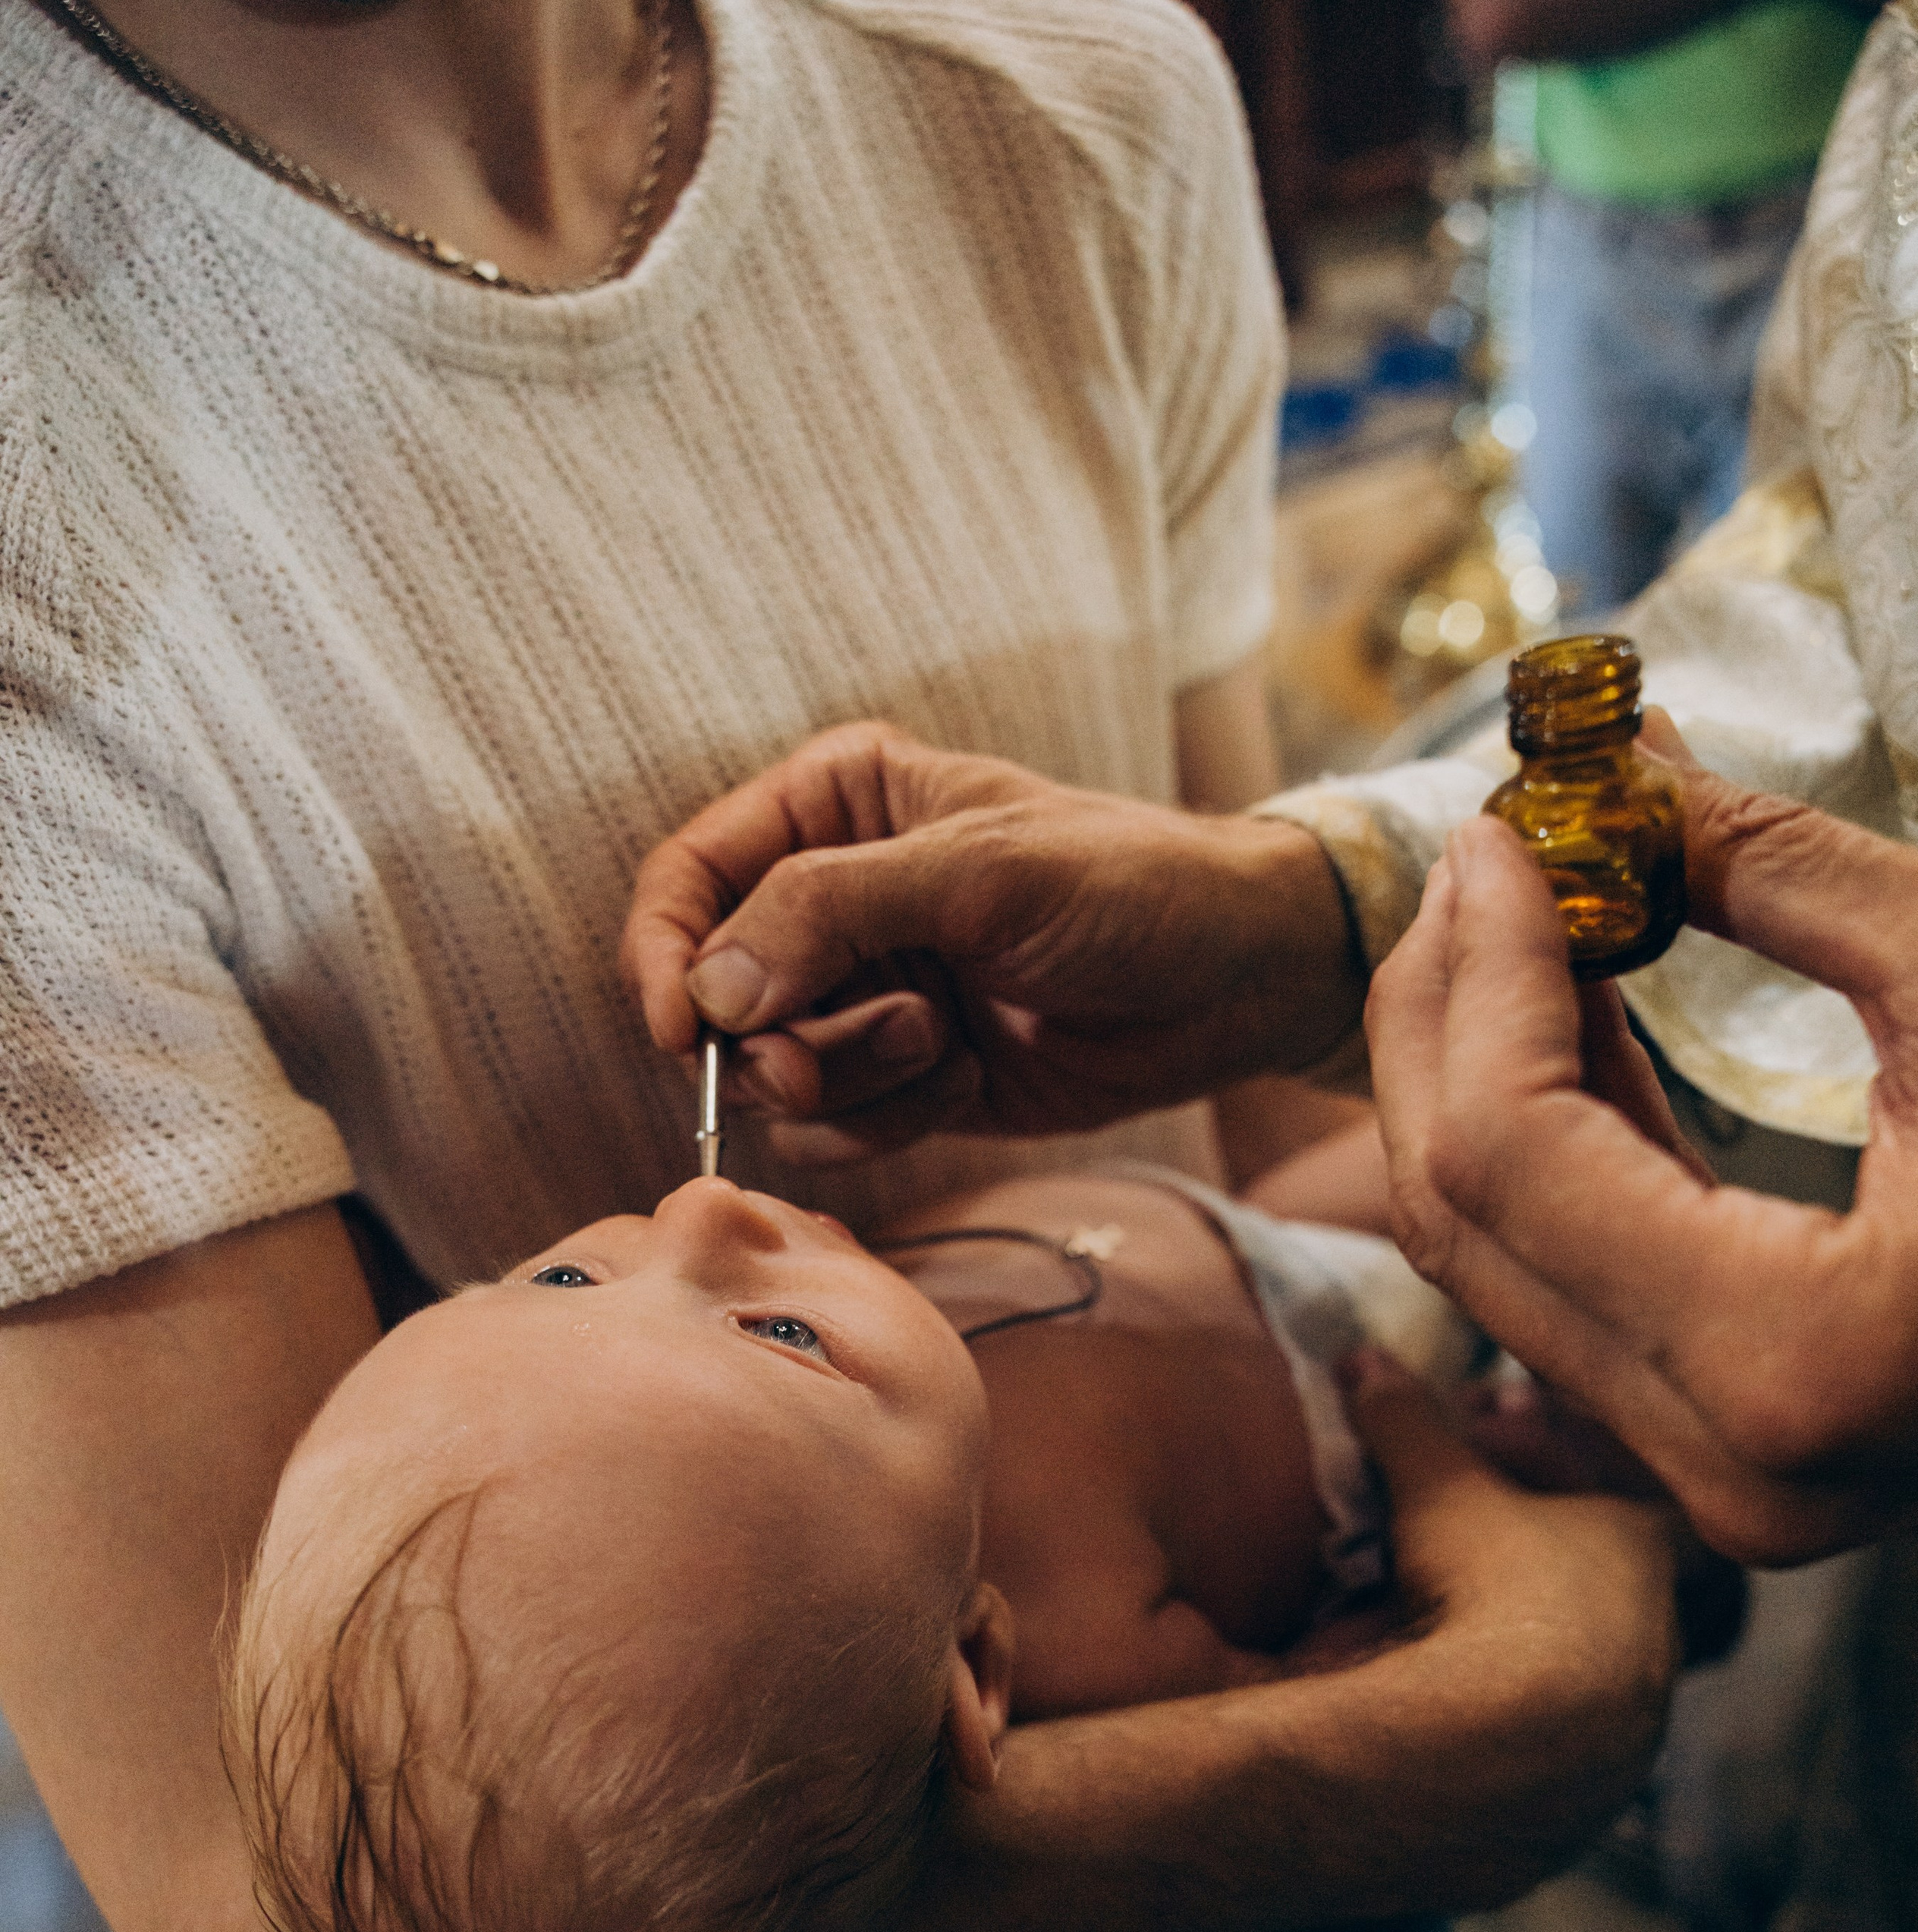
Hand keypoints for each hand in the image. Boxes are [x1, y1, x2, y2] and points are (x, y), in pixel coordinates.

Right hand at [622, 720, 1360, 1162]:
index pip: (688, 878)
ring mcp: (865, 991)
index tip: (684, 1030)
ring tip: (943, 1042)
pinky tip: (969, 1078)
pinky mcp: (902, 1075)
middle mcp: (832, 897)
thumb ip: (827, 916)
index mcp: (833, 805)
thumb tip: (707, 994)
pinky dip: (890, 1119)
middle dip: (778, 1039)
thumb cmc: (1127, 886)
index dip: (665, 957)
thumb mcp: (977, 875)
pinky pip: (834, 1127)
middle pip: (716, 994)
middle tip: (860, 1043)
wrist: (1239, 981)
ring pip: (773, 1072)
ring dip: (850, 1077)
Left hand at [1368, 750, 1917, 1563]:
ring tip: (1514, 908)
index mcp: (1795, 1367)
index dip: (1480, 970)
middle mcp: (1733, 1467)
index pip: (1517, 1152)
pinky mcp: (1743, 1451)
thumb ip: (1783, 877)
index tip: (1497, 824)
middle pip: (1470, 1220)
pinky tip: (1568, 1014)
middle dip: (1446, 1018)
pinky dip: (1556, 1148)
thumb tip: (1626, 765)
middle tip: (1476, 854)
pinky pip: (1580, 1289)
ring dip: (1483, 1075)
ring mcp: (1731, 1483)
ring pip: (1502, 1265)